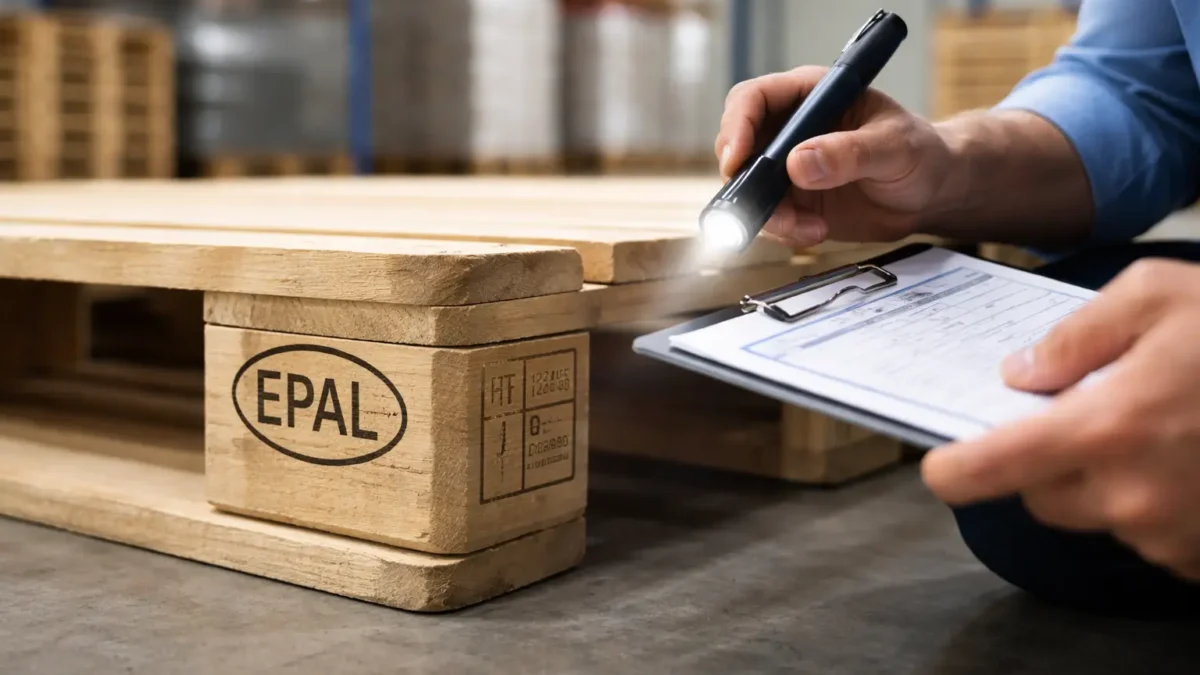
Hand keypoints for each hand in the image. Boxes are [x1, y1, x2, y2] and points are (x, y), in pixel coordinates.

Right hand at [714, 66, 954, 247]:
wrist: (930, 194)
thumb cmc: (920, 154)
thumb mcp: (894, 148)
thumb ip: (850, 153)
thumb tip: (798, 164)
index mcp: (811, 95)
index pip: (753, 99)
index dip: (737, 126)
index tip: (738, 160)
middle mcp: (790, 129)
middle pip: (737, 147)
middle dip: (744, 181)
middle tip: (765, 207)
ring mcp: (786, 168)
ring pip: (747, 190)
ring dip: (768, 215)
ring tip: (809, 227)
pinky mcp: (792, 201)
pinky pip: (767, 218)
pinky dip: (784, 231)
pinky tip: (816, 231)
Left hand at [922, 259, 1199, 580]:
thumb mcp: (1157, 295)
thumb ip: (1073, 336)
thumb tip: (1021, 374)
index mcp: (1105, 429)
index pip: (988, 470)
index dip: (954, 468)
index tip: (943, 463)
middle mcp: (1132, 496)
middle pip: (1040, 498)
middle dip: (1046, 461)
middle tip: (1086, 416)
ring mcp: (1173, 535)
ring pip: (1097, 517)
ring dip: (1106, 482)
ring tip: (1161, 429)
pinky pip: (1150, 537)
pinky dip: (1154, 503)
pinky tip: (1188, 459)